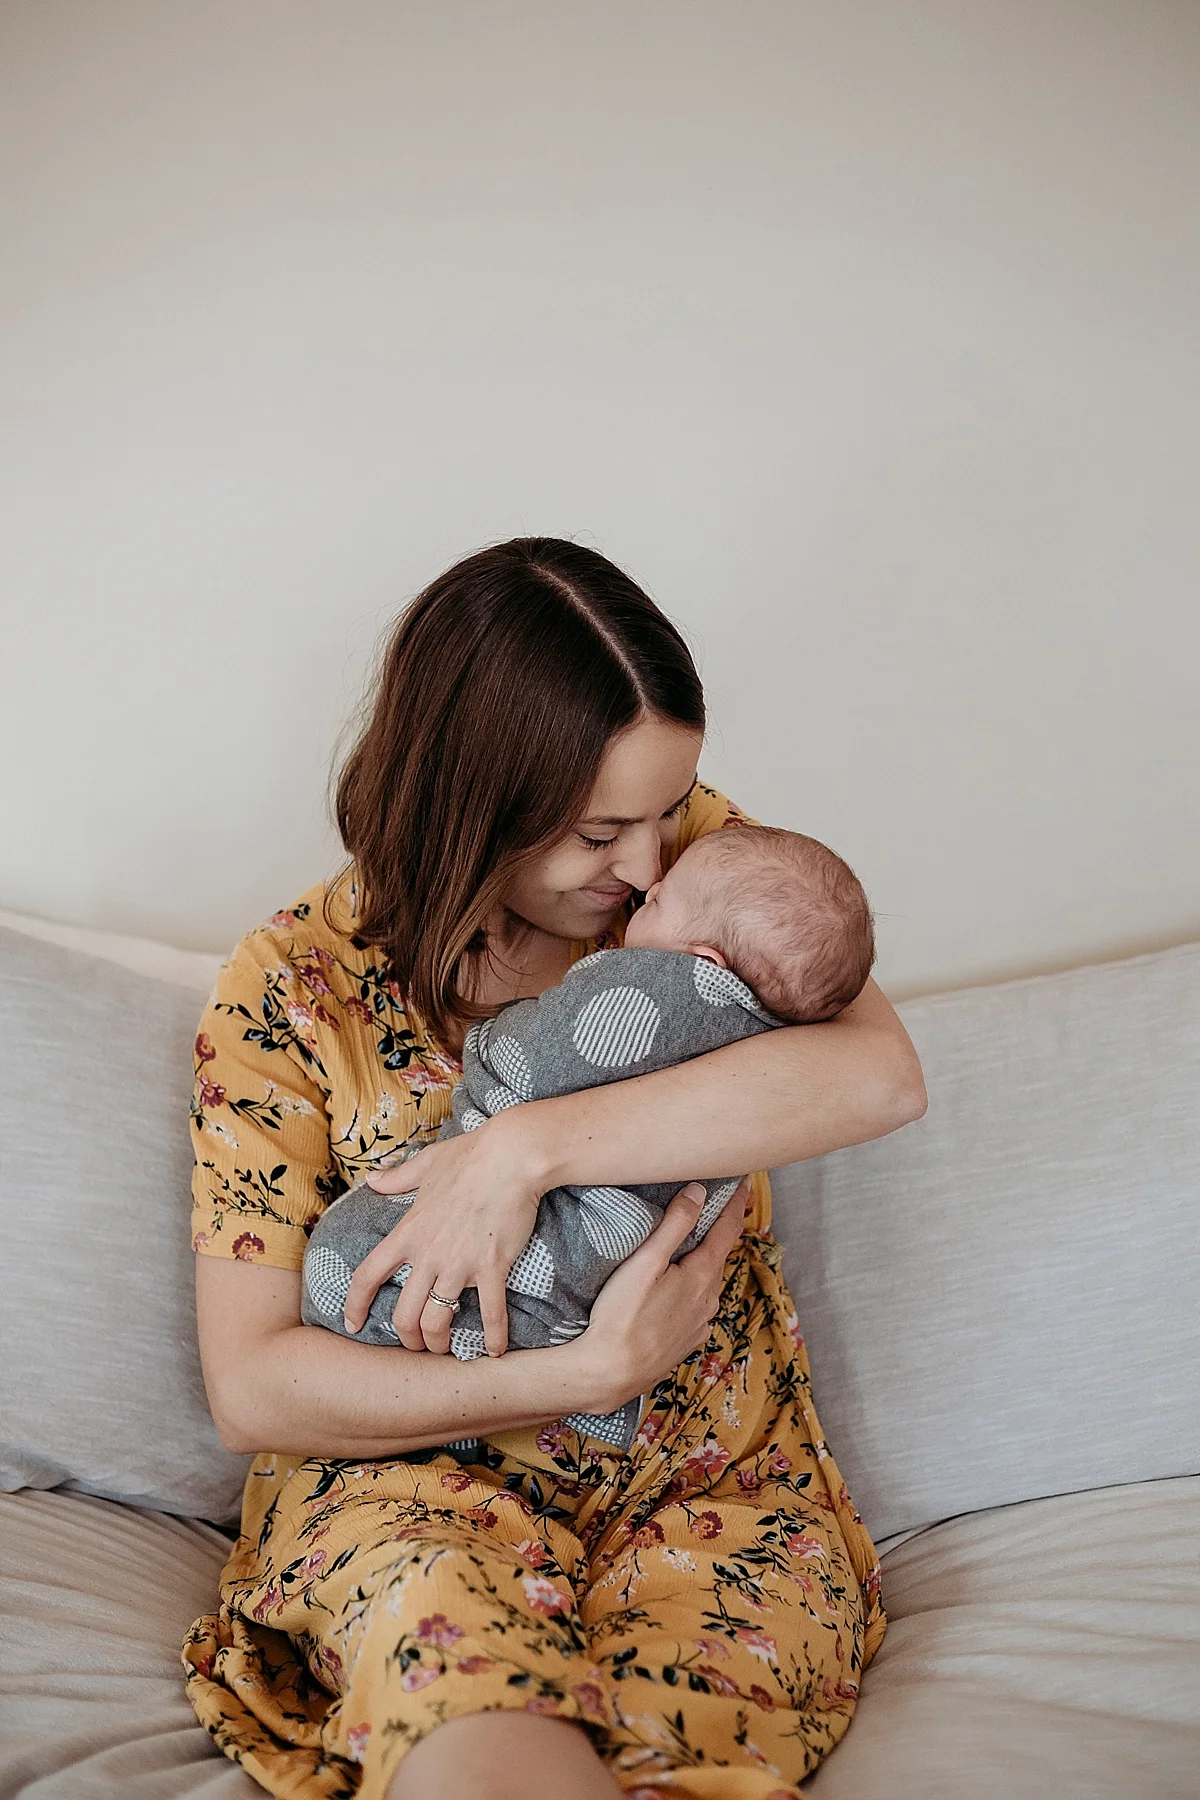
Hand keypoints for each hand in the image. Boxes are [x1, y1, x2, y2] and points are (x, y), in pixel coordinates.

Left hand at [342, 1114, 541, 1355]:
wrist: (511, 1156)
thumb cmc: (470, 1156)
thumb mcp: (426, 1164)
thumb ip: (397, 1178)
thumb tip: (372, 1180)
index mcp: (408, 1232)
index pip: (367, 1275)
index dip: (355, 1304)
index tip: (352, 1323)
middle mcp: (428, 1254)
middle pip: (403, 1313)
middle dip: (407, 1337)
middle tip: (416, 1342)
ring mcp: (459, 1264)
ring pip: (437, 1321)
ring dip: (438, 1342)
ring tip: (445, 1348)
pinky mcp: (492, 1267)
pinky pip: (490, 1313)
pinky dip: (494, 1337)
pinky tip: (496, 1350)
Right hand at [573, 1177, 750, 1412]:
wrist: (609, 1374)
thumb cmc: (621, 1315)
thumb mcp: (645, 1262)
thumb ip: (674, 1225)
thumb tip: (699, 1192)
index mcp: (702, 1276)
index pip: (728, 1230)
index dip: (736, 1203)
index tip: (743, 1183)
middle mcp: (709, 1300)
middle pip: (719, 1256)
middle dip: (719, 1232)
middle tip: (716, 1208)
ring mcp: (699, 1324)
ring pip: (708, 1283)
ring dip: (705, 1263)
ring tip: (692, 1247)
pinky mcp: (686, 1342)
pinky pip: (697, 1307)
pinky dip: (694, 1290)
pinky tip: (678, 1290)